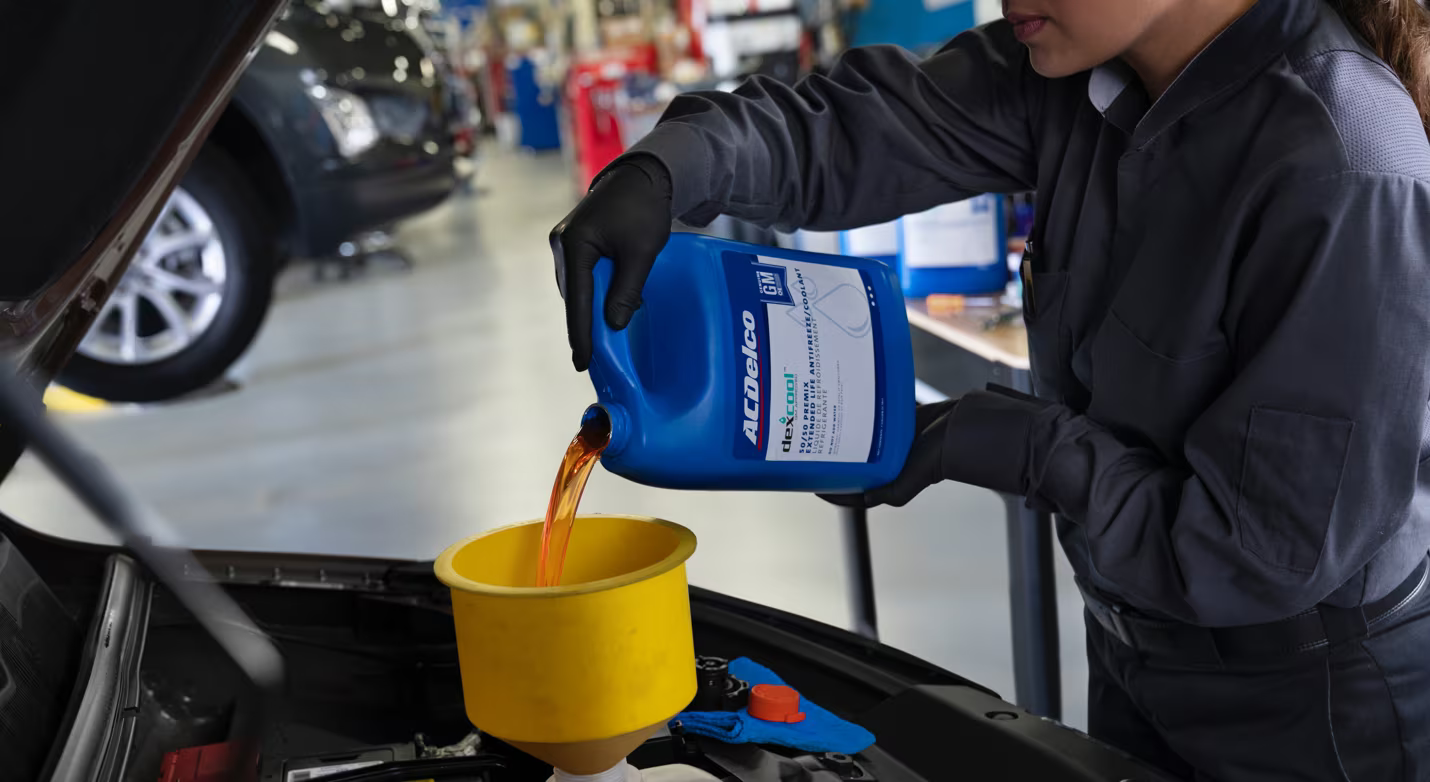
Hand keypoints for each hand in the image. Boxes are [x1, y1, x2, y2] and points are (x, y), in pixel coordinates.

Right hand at [551, 157, 672, 370]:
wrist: (641, 176)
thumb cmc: (643, 209)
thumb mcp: (641, 253)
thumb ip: (625, 290)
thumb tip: (613, 325)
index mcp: (574, 245)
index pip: (577, 301)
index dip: (581, 335)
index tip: (583, 362)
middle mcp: (561, 244)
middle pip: (573, 296)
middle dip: (584, 325)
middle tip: (595, 358)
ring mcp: (564, 242)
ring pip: (576, 288)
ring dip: (590, 309)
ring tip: (603, 336)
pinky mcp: (573, 242)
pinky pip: (580, 277)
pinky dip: (592, 293)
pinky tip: (607, 305)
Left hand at [821, 400, 958, 507]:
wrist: (954, 430)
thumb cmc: (934, 460)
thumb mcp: (906, 486)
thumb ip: (887, 495)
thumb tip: (862, 498)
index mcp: (885, 480)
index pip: (851, 489)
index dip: (830, 488)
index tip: (809, 481)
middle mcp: (885, 462)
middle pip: (852, 462)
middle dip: (834, 458)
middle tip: (811, 451)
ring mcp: (889, 441)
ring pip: (859, 439)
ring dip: (845, 436)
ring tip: (822, 429)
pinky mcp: (894, 423)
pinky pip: (872, 419)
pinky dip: (861, 416)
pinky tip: (846, 411)